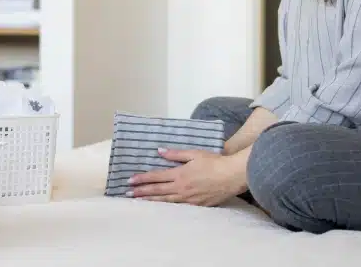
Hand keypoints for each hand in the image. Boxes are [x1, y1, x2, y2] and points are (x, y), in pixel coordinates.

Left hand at [127, 147, 249, 206]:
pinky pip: (177, 208)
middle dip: (141, 192)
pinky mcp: (196, 206)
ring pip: (165, 201)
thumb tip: (159, 151)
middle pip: (157, 190)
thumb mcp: (194, 153)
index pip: (156, 177)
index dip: (142, 179)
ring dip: (150, 201)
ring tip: (138, 202)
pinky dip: (166, 208)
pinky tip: (159, 208)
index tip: (130, 180)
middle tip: (128, 193)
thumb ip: (175, 154)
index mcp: (180, 174)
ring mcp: (188, 199)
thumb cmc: (215, 162)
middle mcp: (181, 188)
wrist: (232, 176)